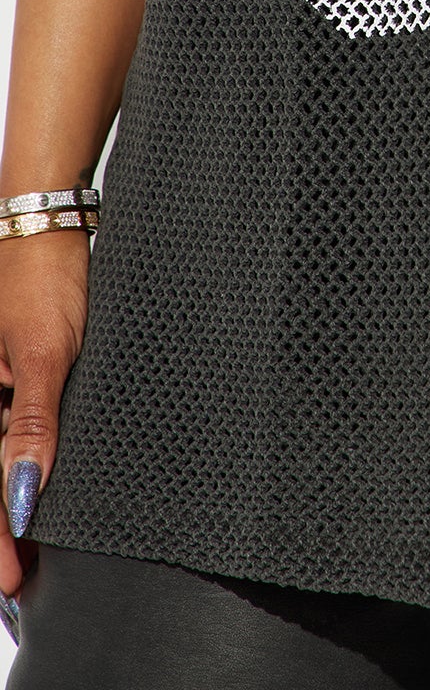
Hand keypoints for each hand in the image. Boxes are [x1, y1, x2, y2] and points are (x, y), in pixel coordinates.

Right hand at [0, 230, 90, 597]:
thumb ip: (32, 425)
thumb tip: (25, 499)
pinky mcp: (9, 380)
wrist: (47, 221)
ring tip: (29, 559)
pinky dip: (20, 470)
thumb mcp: (42, 352)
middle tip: (23, 583)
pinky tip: (36, 494)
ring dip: (9, 508)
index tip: (15, 581)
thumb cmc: (42, 274)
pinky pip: (7, 435)